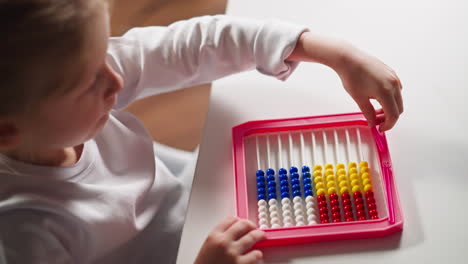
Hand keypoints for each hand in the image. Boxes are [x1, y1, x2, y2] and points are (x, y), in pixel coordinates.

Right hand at [194, 216, 265, 263]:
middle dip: (251, 226)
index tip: (243, 223)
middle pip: (243, 225)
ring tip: (261, 237)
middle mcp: (224, 242)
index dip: (239, 221)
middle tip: (255, 229)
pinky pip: (256, 255)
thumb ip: (220, 237)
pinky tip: (256, 254)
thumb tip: (235, 232)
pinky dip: (257, 254)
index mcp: (214, 236)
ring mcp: (233, 253)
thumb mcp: (208, 246)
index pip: (231, 220)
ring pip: (252, 237)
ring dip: (259, 236)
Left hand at [288, 32, 402, 130]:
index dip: (388, 125)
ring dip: (389, 107)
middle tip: (376, 121)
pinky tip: (377, 99)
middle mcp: (394, 84)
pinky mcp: (390, 72)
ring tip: (374, 110)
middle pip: (398, 108)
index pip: (394, 115)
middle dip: (389, 117)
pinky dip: (390, 97)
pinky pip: (395, 89)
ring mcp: (393, 77)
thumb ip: (368, 113)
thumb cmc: (351, 76)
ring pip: (398, 99)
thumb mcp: (359, 99)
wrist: (348, 58)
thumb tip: (373, 123)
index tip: (380, 129)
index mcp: (386, 92)